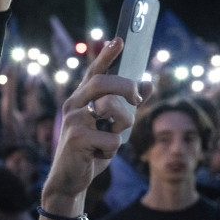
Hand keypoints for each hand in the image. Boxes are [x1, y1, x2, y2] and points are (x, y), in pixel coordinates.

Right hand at [41, 38, 149, 201]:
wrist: (70, 179)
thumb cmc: (92, 150)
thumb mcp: (112, 126)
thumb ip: (129, 105)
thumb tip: (149, 82)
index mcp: (81, 98)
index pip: (94, 72)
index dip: (106, 56)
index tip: (119, 40)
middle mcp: (73, 104)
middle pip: (103, 82)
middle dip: (126, 87)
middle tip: (137, 100)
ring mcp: (73, 120)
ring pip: (113, 111)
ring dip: (122, 128)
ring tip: (110, 140)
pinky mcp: (76, 139)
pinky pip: (112, 139)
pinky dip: (113, 151)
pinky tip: (99, 155)